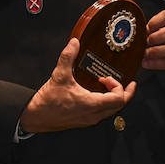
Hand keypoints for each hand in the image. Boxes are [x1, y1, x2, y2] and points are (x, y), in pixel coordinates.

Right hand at [19, 37, 135, 132]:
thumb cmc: (48, 102)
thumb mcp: (59, 75)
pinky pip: (103, 113)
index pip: (119, 99)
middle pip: (120, 106)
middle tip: (128, 84)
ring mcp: (90, 119)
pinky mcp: (84, 121)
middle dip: (125, 93)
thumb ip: (68, 56)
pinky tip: (97, 94)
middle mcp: (94, 115)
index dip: (119, 86)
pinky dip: (106, 103)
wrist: (36, 116)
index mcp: (91, 104)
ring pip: (112, 111)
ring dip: (115, 98)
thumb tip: (74, 43)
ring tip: (111, 87)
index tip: (108, 78)